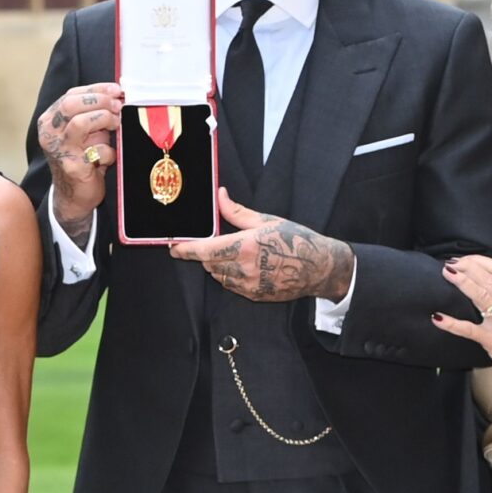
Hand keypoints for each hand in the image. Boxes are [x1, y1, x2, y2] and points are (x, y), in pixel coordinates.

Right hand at [38, 83, 123, 241]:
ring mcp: (59, 150)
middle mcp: (49, 133)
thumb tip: (117, 96)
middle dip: (100, 101)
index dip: (97, 89)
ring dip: (105, 120)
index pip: (71, 95)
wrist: (74, 196)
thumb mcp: (83, 132)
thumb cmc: (82, 159)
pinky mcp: (73, 166)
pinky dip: (109, 151)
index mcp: (50, 120)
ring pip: (81, 123)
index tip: (116, 90)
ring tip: (116, 125)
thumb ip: (92, 113)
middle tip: (118, 107)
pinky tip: (109, 157)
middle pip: (72, 104)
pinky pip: (96, 151)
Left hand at [169, 189, 355, 302]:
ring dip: (219, 266)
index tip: (173, 246)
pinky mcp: (254, 295)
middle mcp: (244, 268)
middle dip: (207, 254)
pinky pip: (232, 287)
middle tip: (217, 244)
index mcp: (245, 246)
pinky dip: (231, 277)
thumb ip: (236, 212)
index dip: (185, 249)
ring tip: (237, 254)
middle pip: (209, 264)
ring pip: (219, 276)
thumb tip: (219, 197)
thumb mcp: (266, 220)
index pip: (204, 250)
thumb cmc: (295, 240)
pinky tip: (246, 267)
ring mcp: (249, 285)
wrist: (318, 268)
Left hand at [438, 255, 491, 381]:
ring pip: (480, 296)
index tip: (465, 258)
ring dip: (461, 282)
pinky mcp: (490, 340)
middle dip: (467, 267)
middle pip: (488, 279)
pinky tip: (438, 317)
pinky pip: (468, 329)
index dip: (480, 261)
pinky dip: (451, 323)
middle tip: (451, 263)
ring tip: (446, 273)